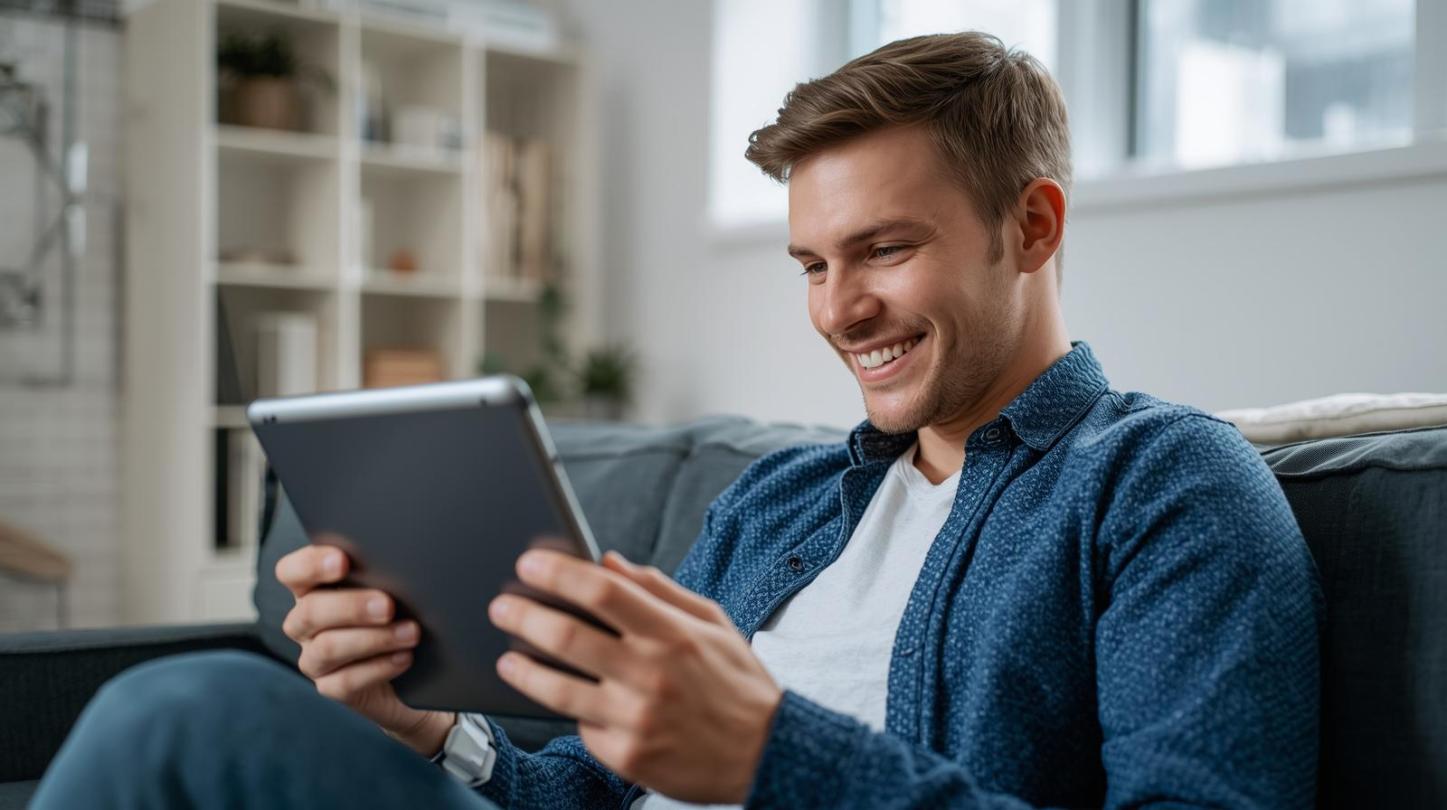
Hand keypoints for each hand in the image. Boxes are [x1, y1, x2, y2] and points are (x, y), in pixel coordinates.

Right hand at [276, 541, 455, 755]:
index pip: (292, 572)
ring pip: (327, 648)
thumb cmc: (399, 614)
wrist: (417, 670)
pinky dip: (379, 668)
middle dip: (351, 607)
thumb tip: (401, 560)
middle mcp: (306, 623)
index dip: (310, 565)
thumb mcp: (392, 589)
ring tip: (410, 632)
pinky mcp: (331, 687)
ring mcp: (315, 658)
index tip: (342, 561)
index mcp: (313, 588)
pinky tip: (404, 658)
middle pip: (311, 611)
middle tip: (388, 605)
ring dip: (373, 638)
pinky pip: (345, 681)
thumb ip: (382, 574)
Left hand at [488, 549, 782, 803]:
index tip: (530, 563)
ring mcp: (636, 719)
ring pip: (557, 689)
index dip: (558, 573)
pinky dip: (570, 711)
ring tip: (507, 657)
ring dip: (522, 668)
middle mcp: (651, 675)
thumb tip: (608, 562)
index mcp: (673, 633)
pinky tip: (564, 698)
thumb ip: (659, 590)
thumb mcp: (712, 623)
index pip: (602, 591)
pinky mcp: (627, 756)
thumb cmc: (738, 682)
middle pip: (566, 637)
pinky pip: (582, 727)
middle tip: (501, 606)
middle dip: (523, 616)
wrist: (767, 754)